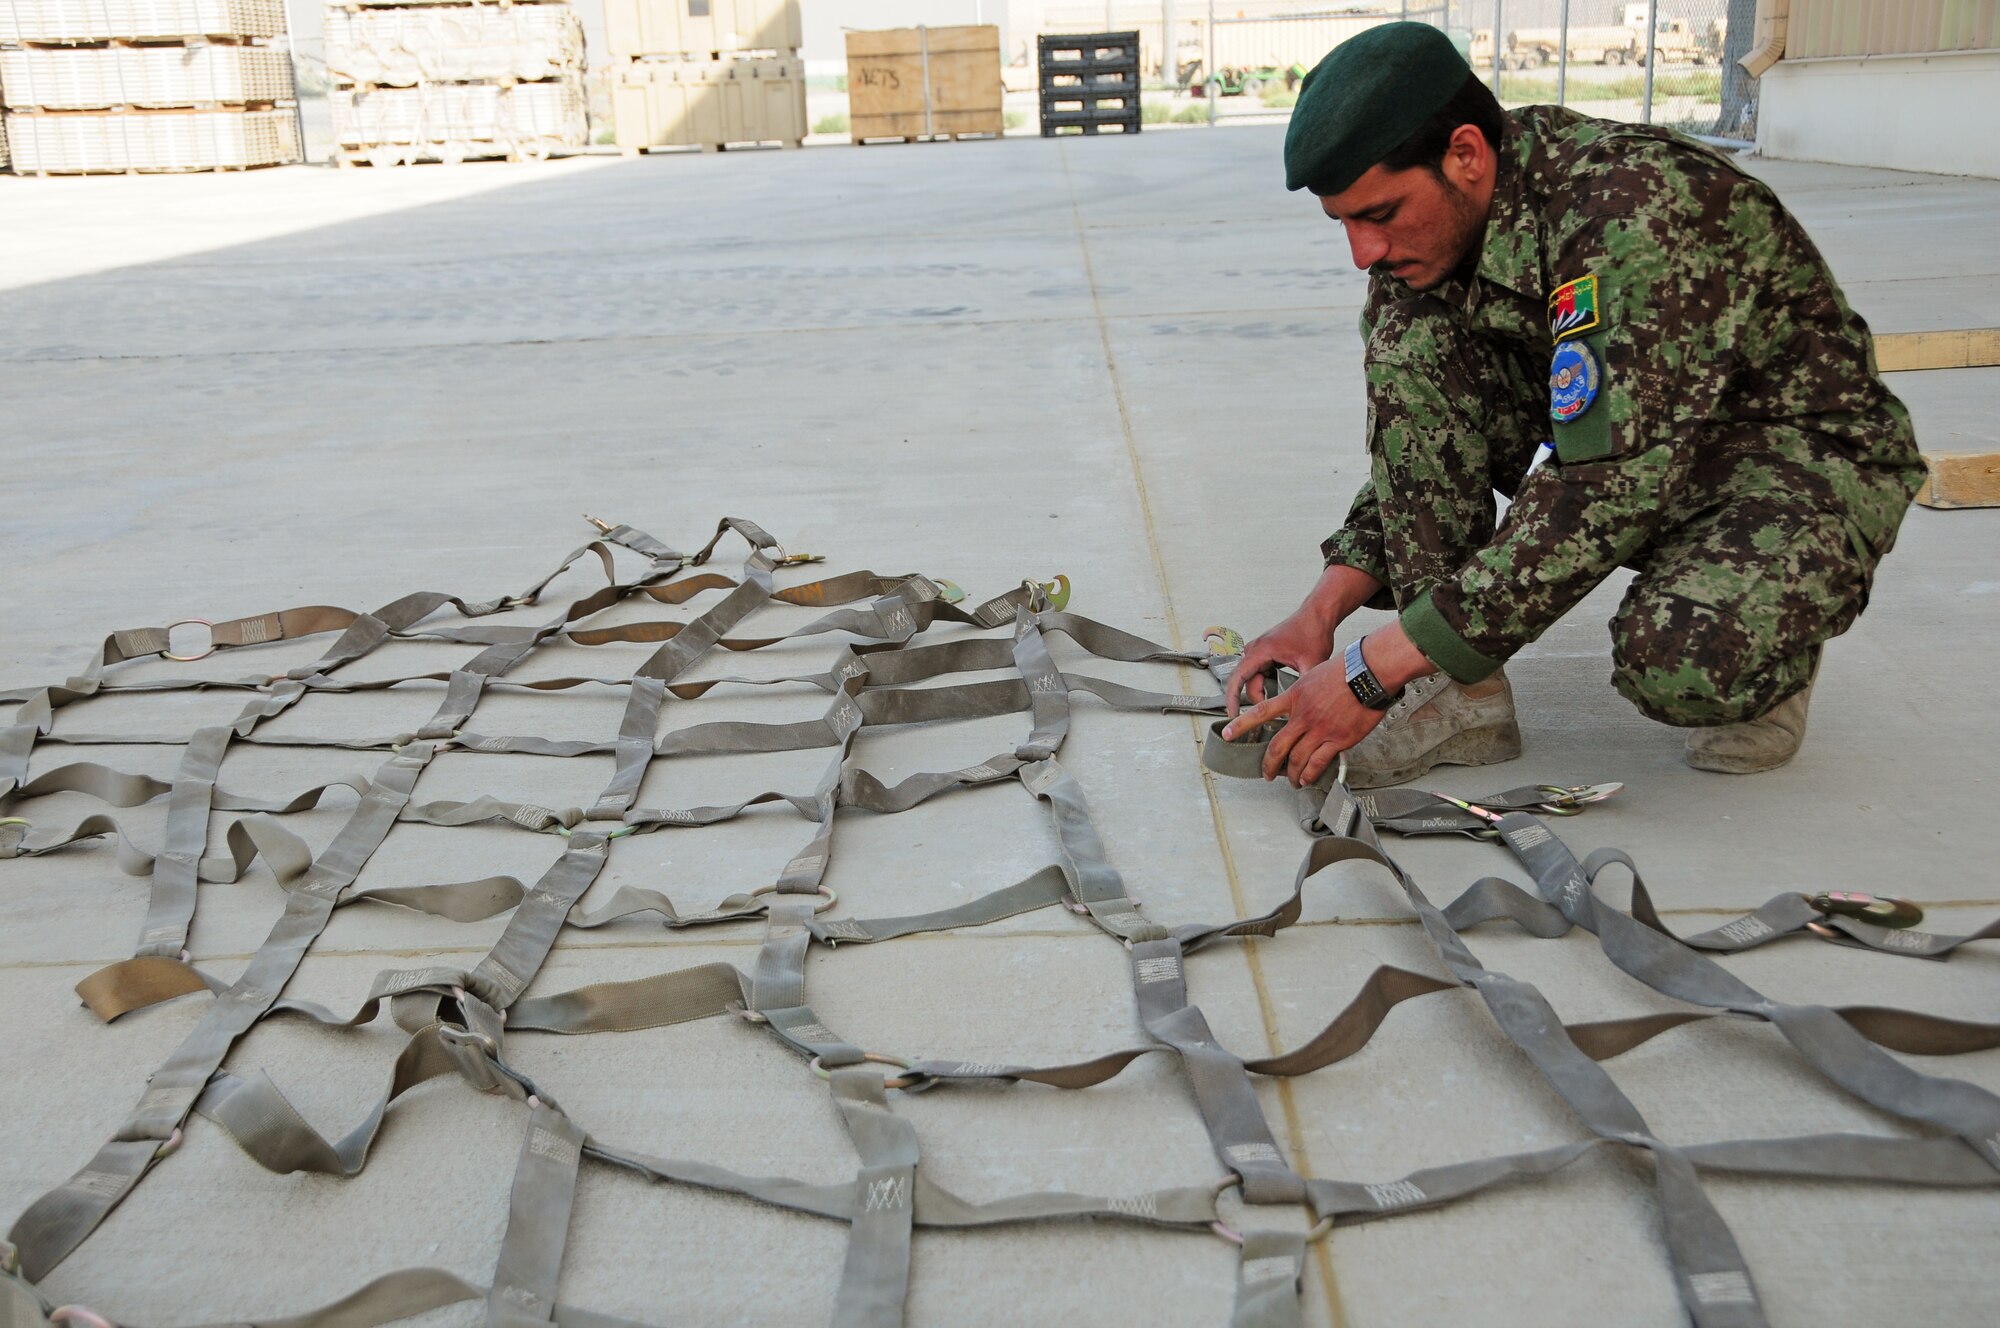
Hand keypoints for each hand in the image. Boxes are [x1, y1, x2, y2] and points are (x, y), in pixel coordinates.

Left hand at [1221, 658, 1386, 786]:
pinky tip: (1307, 778)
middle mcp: (1303, 715)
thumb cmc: (1347, 669)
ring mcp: (1319, 729)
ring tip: (1292, 781)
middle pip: (1277, 746)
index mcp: (1295, 697)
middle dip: (1269, 765)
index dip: (1241, 725)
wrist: (1368, 673)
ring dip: (1291, 775)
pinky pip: (1318, 763)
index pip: (1260, 712)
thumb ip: (1303, 692)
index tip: (1228, 734)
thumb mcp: (1314, 674)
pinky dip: (1309, 774)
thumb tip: (1300, 703)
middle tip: (1267, 774)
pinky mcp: (1337, 739)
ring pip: (1296, 759)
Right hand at [1226, 607, 1336, 716]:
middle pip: (1245, 681)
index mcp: (1262, 650)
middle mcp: (1256, 649)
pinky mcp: (1265, 653)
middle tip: (1261, 718)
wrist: (1317, 615)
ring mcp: (1259, 650)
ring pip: (1252, 678)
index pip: (1237, 678)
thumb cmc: (1313, 631)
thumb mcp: (1312, 663)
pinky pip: (1258, 673)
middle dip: (1253, 700)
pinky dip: (1263, 685)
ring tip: (1271, 709)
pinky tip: (1273, 695)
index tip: (1233, 715)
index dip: (1232, 699)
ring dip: (1259, 693)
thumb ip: (1305, 687)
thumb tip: (1303, 707)